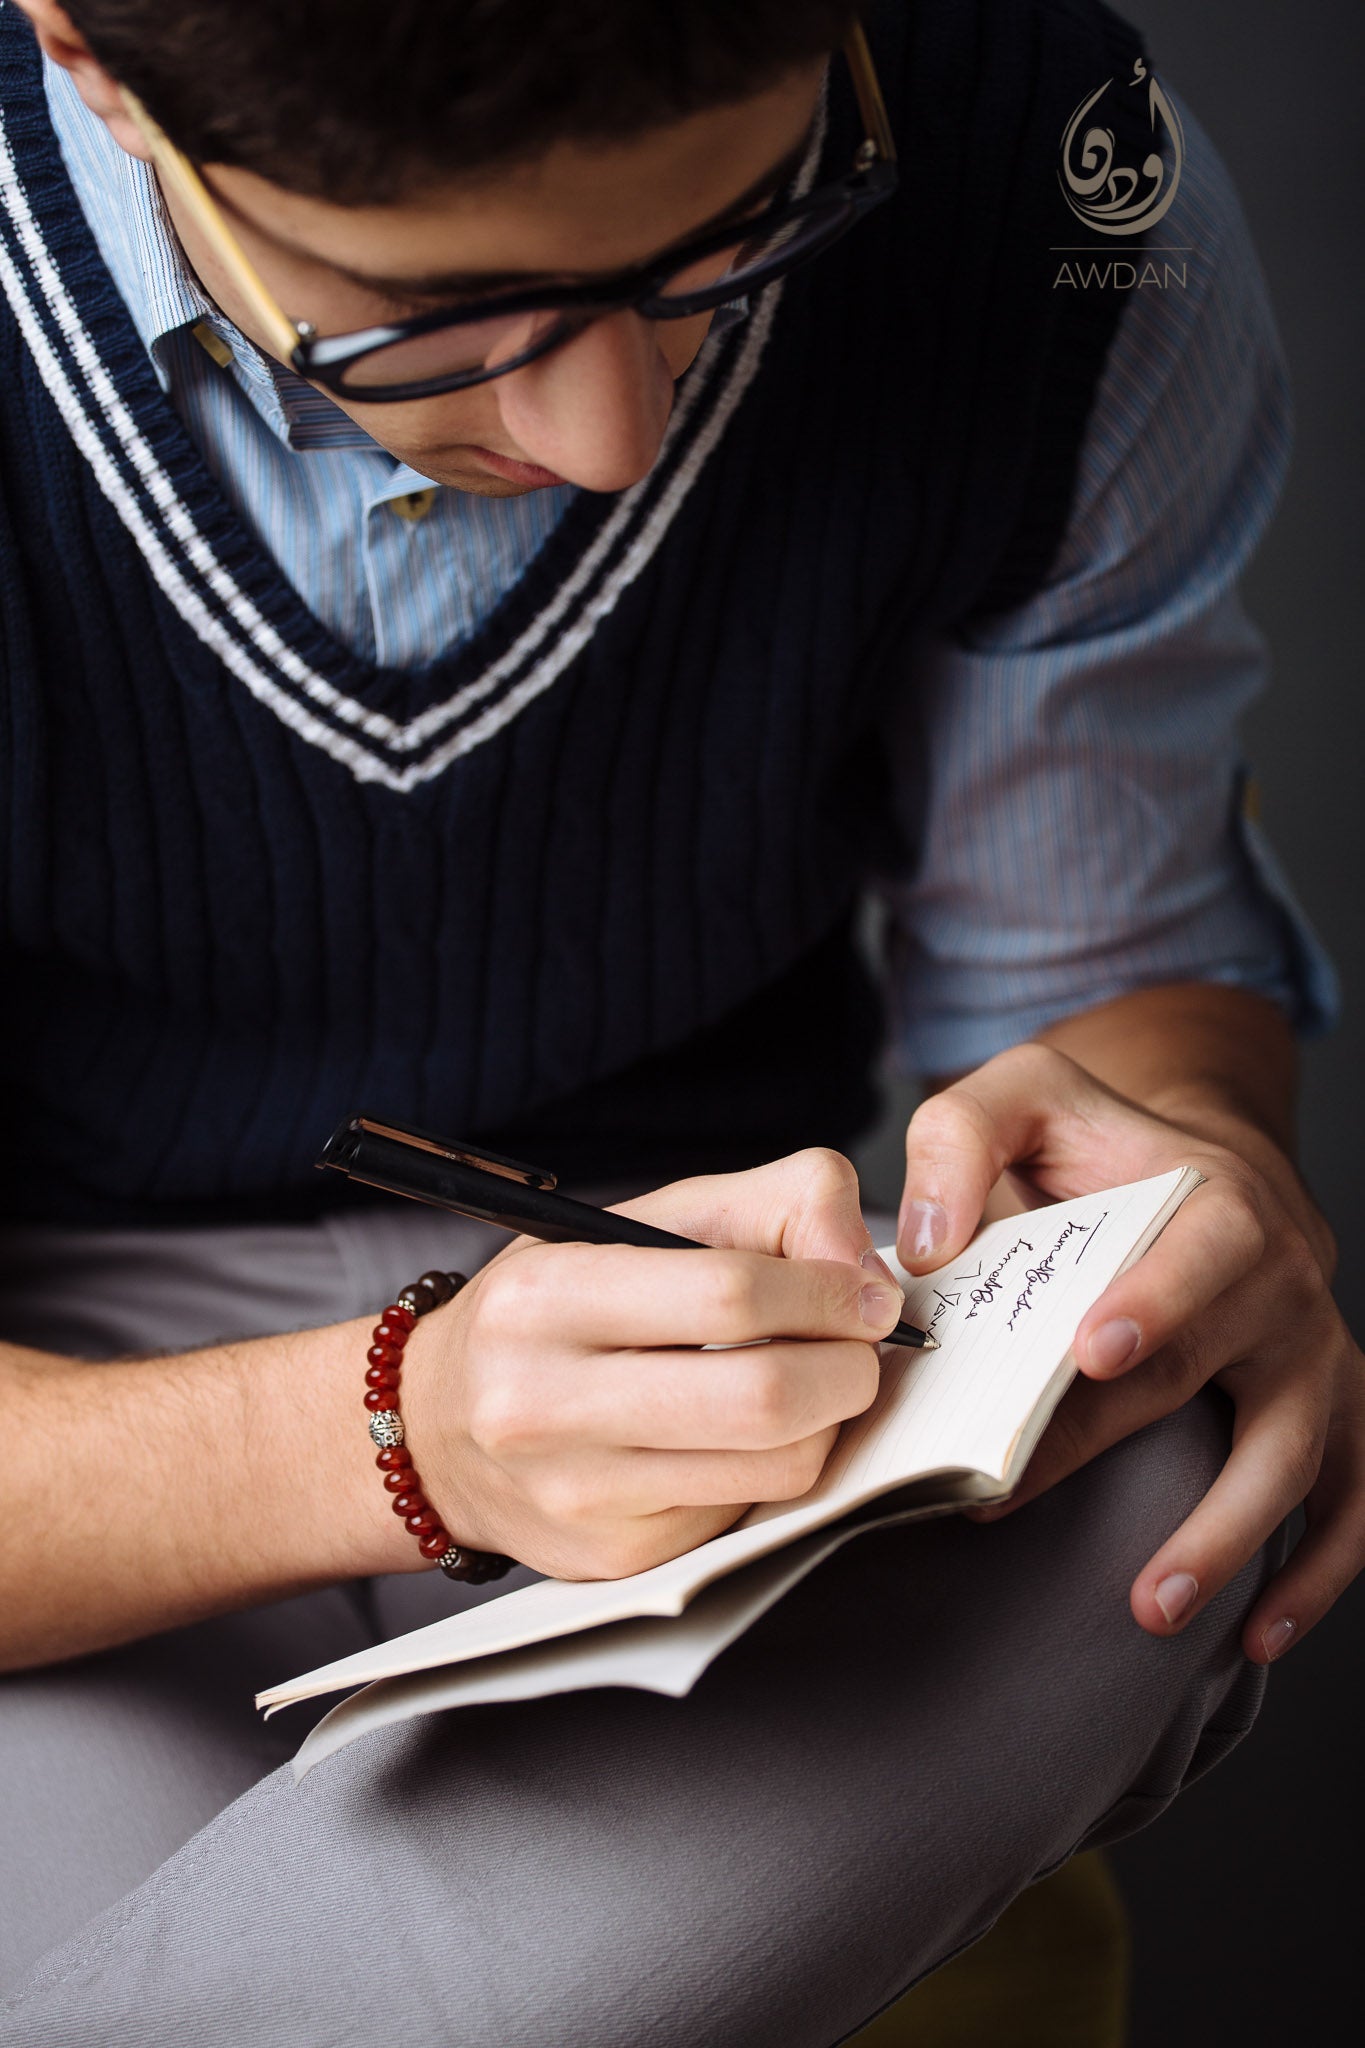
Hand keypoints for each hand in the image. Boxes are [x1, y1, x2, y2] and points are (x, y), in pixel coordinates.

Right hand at [401, 1150, 903, 1580]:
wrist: (438, 1429)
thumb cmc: (554, 1312)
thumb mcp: (636, 1221)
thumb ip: (765, 1206)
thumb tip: (864, 1269)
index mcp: (546, 1294)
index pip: (731, 1290)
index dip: (827, 1288)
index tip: (860, 1291)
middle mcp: (543, 1401)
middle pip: (765, 1394)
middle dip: (849, 1366)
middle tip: (858, 1345)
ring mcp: (578, 1494)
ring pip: (777, 1466)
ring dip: (828, 1420)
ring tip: (809, 1382)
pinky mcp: (614, 1557)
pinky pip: (748, 1510)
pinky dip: (774, 1465)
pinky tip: (744, 1435)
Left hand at [896, 1043, 1364, 1662]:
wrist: (1199, 1166)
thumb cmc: (1094, 1144)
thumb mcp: (1023, 1095)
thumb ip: (958, 1138)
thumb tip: (925, 1245)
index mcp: (1218, 1200)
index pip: (1201, 1251)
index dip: (1155, 1299)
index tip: (1092, 1353)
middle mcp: (1281, 1283)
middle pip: (1206, 1371)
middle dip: (1109, 1438)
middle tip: (1014, 1489)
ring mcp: (1313, 1357)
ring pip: (1293, 1455)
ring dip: (1227, 1535)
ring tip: (1151, 1605)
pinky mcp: (1330, 1415)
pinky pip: (1350, 1500)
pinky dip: (1318, 1572)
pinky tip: (1257, 1634)